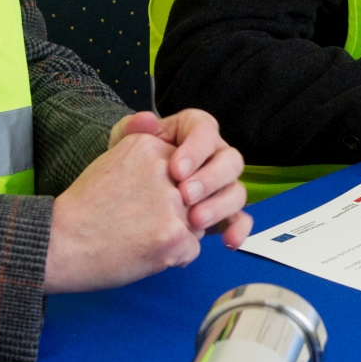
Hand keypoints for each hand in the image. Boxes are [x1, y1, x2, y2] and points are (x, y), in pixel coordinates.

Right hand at [45, 133, 197, 292]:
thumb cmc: (84, 207)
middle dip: (174, 212)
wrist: (59, 243)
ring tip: (139, 236)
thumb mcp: (109, 160)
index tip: (135, 198)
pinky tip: (144, 252)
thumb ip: (139, 142)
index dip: (163, 189)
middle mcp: (165, 169)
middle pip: (195, 195)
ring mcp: (171, 203)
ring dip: (175, 235)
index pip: (185, 168)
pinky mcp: (173, 236)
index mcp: (149, 146)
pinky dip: (173, 258)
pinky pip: (193, 250)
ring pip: (197, 223)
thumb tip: (153, 118)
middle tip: (135, 221)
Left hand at [109, 108, 250, 242]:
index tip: (176, 169)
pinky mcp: (223, 213)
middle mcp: (214, 157)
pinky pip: (240, 220)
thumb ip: (131, 130)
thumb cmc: (126, 171)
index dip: (196, 148)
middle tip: (185, 195)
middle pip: (230, 160)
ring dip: (220, 206)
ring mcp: (221, 187)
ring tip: (195, 221)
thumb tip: (148, 120)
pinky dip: (238, 230)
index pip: (206, 130)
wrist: (120, 205)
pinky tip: (228, 241)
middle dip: (209, 179)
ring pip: (237, 191)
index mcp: (193, 133)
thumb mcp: (124, 147)